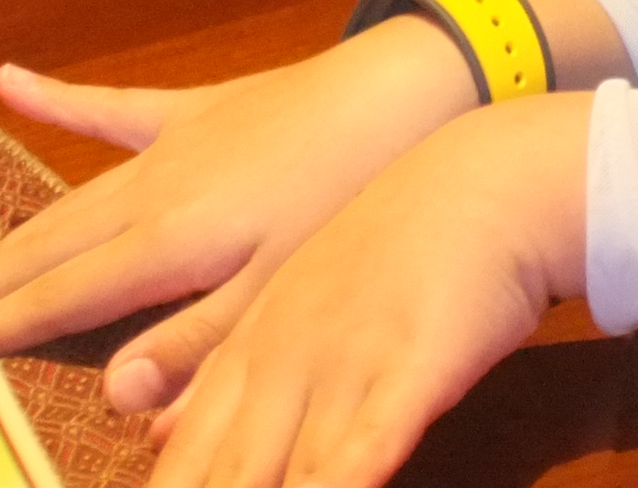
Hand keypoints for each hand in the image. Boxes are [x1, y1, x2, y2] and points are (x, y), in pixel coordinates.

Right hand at [0, 17, 480, 406]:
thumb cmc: (347, 198)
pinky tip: (9, 80)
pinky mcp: (199, 109)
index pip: (62, 300)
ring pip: (69, 195)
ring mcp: (170, 143)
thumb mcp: (281, 291)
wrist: (403, 92)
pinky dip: (60, 100)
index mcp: (166, 245)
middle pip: (49, 247)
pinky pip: (115, 107)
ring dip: (10, 230)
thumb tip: (115, 397)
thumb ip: (195, 345)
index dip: (0, 327)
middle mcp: (150, 190)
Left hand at [144, 94, 589, 487]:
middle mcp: (288, 357)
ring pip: (290, 470)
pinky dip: (340, 482)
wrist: (484, 180)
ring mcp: (348, 360)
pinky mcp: (414, 365)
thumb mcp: (298, 297)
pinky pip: (368, 441)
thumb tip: (153, 436)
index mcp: (254, 342)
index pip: (190, 448)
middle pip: (226, 471)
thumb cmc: (393, 246)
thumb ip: (231, 371)